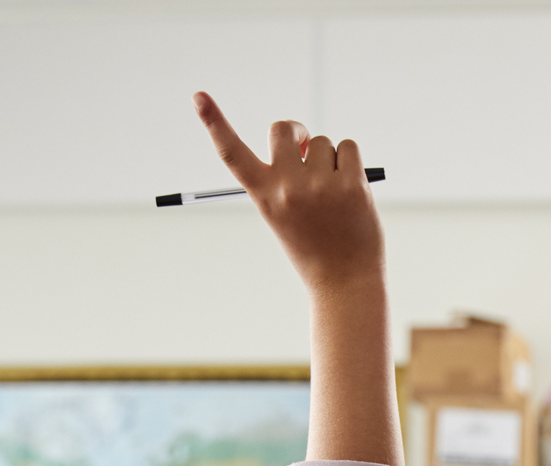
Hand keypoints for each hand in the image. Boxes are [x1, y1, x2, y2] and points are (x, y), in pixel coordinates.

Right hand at [194, 92, 384, 295]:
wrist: (344, 283)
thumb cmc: (314, 248)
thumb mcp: (284, 215)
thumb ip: (286, 178)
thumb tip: (307, 141)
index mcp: (264, 196)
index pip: (232, 154)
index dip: (214, 122)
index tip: (198, 96)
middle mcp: (288, 188)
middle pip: (282, 129)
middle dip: (296, 133)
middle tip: (306, 150)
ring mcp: (321, 186)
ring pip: (322, 142)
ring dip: (329, 159)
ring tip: (333, 195)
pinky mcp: (352, 185)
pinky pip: (348, 148)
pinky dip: (350, 163)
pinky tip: (351, 192)